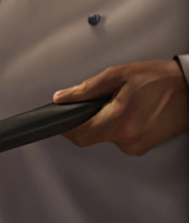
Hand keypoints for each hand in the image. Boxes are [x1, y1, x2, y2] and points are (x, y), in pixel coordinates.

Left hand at [53, 60, 188, 155]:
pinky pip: (121, 139)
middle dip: (86, 123)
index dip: (66, 128)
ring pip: (106, 137)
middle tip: (95, 105)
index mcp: (118, 120)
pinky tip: (132, 113)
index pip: (79, 134)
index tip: (61, 120)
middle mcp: (127, 138)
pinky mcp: (144, 147)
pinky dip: (119, 127)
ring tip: (122, 104)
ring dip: (106, 123)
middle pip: (90, 138)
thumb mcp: (119, 75)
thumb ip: (87, 89)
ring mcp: (137, 145)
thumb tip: (63, 97)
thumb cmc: (162, 80)